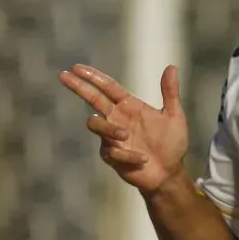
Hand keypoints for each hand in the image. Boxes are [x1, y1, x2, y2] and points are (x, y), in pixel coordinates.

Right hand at [59, 64, 188, 193]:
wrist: (169, 172)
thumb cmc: (172, 143)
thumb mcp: (174, 116)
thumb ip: (170, 93)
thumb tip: (172, 67)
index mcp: (129, 106)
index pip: (108, 87)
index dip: (93, 76)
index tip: (76, 67)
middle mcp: (117, 119)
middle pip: (92, 99)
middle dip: (78, 87)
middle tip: (63, 75)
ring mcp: (111, 137)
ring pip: (96, 125)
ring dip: (109, 129)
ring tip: (126, 135)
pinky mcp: (112, 156)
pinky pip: (112, 152)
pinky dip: (129, 155)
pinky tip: (143, 159)